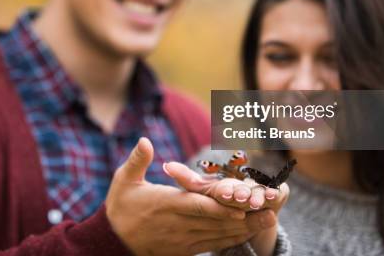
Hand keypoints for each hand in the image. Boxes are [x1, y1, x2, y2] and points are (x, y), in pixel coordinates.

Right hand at [105, 138, 269, 254]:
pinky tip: (248, 233)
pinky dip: (231, 240)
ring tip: (269, 220)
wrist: (113, 241)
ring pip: (218, 235)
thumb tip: (145, 139)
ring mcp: (182, 239)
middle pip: (215, 221)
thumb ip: (137, 160)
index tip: (243, 203)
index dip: (221, 206)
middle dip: (244, 216)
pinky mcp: (184, 250)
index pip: (197, 205)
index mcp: (165, 204)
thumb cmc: (120, 206)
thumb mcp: (123, 180)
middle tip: (270, 210)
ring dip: (244, 229)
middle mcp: (177, 224)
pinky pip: (212, 245)